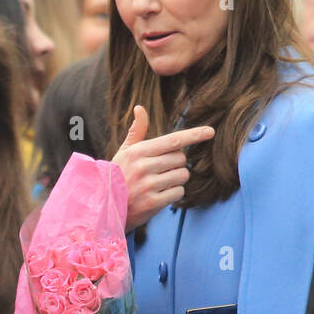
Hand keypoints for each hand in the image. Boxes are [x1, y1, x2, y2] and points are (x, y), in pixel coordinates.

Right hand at [112, 106, 211, 229]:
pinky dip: (173, 194)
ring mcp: (148, 185)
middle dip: (177, 164)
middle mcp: (143, 167)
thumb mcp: (124, 152)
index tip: (210, 131)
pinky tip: (159, 195)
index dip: (193, 135)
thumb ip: (136, 131)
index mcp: (138, 151)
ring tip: (159, 183)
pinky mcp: (153, 202)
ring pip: (182, 176)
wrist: (103, 205)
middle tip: (161, 170)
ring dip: (176, 180)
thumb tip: (140, 108)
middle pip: (181, 159)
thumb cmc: (117, 175)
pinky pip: (178, 193)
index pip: (172, 141)